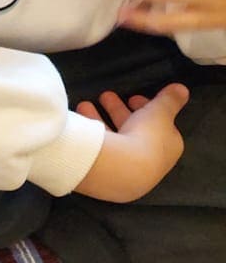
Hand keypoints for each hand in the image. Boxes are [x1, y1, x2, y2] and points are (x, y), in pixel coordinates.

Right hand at [72, 83, 189, 202]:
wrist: (121, 169)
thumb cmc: (147, 138)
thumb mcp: (161, 111)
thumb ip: (170, 100)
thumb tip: (182, 89)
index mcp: (167, 147)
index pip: (159, 125)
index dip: (146, 109)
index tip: (132, 98)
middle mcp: (149, 160)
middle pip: (133, 131)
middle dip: (118, 111)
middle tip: (106, 96)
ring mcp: (126, 169)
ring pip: (113, 139)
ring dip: (99, 119)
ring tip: (84, 104)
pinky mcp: (106, 174)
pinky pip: (99, 148)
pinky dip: (91, 132)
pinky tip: (80, 123)